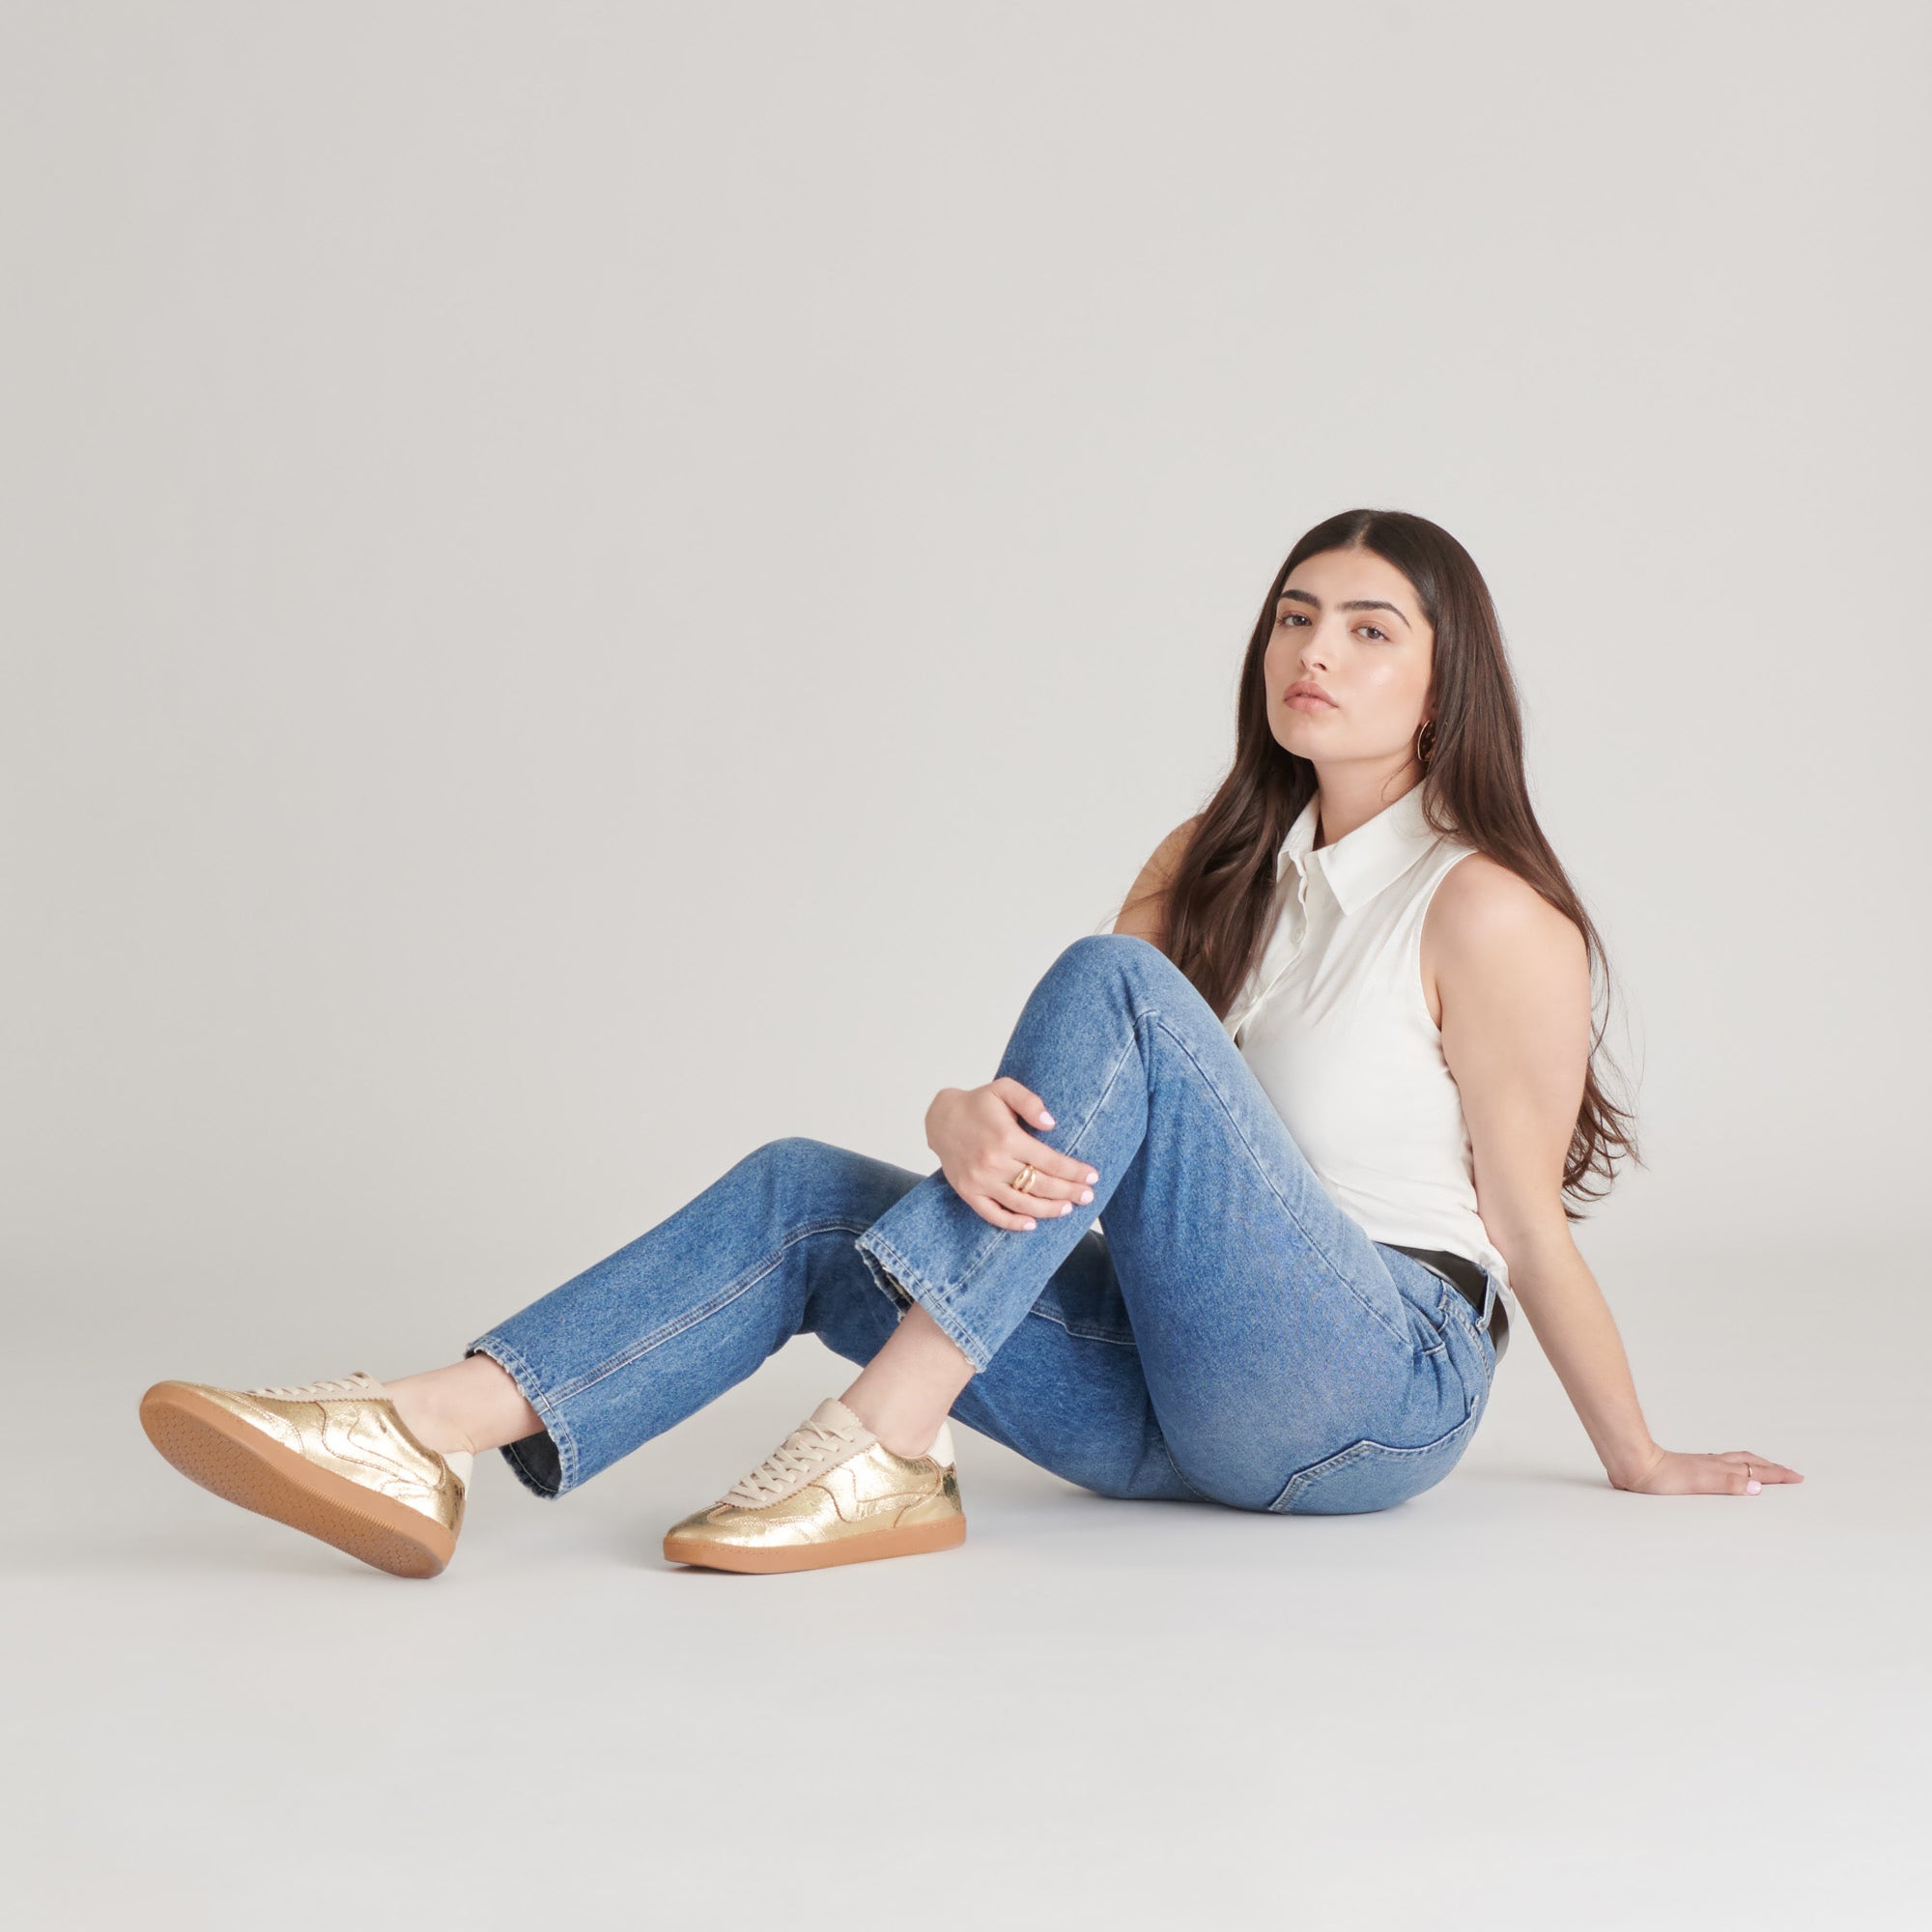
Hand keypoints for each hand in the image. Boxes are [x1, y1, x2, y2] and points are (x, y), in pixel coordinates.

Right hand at [924, 1079, 1099, 1231]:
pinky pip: (993, 1214)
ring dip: (1049, 1209)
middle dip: (1069, 1192)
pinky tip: (1032, 1224)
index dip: (1074, 1171)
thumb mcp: (1004, 1088)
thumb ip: (1030, 1101)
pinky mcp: (968, 1192)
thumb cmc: (978, 1103)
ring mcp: (980, 1181)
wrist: (940, 1119)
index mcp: (1007, 1138)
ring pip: (1022, 1204)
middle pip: (1041, 1185)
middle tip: (1088, 1196)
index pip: (1050, 1161)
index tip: (1092, 1176)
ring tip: (1068, 1208)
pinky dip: (1013, 1223)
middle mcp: (994, 1162)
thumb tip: (1051, 1123)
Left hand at [1611, 1445, 1804, 1495]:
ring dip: (1754, 1464)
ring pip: (1735, 1461)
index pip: (1756, 1470)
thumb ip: (1729, 1484)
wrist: (1635, 1466)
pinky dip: (1734, 1466)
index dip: (1777, 1475)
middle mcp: (1713, 1463)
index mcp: (1720, 1468)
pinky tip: (1726, 1470)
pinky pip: (1721, 1464)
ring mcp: (1702, 1464)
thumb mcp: (1700, 1483)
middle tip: (1788, 1472)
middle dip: (1771, 1467)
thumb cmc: (1662, 1478)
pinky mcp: (1689, 1468)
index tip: (1797, 1477)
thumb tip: (1758, 1486)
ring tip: (1764, 1467)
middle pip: (1749, 1461)